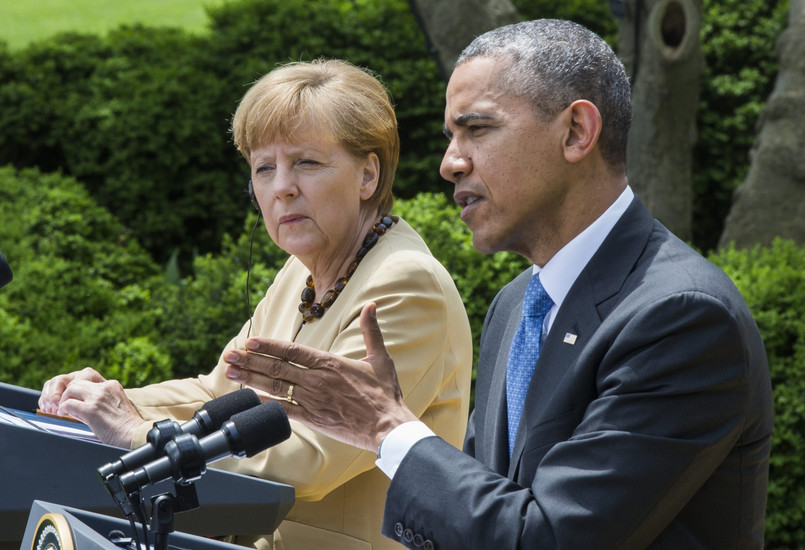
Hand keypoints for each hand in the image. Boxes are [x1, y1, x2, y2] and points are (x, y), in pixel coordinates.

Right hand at [39, 366, 105, 413]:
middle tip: (54, 409)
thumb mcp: (101, 405)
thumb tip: (76, 407)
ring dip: (48, 398)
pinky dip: (44, 399)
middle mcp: (78, 375)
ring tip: (49, 411)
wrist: (108, 407)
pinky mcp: (61, 386)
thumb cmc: (106, 407)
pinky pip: (48, 388)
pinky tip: (46, 410)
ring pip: (52, 383)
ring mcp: (69, 379)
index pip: (73, 382)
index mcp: (90, 376)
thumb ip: (91, 403)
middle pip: (59, 380)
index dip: (66, 396)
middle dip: (54, 396)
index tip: (64, 408)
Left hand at [40, 367, 147, 447]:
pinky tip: (64, 415)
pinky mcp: (91, 410)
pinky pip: (68, 404)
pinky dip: (63, 410)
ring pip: (70, 389)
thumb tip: (86, 404)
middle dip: (68, 392)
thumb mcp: (117, 404)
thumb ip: (105, 400)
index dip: (78, 390)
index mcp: (112, 385)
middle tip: (64, 404)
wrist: (135, 434)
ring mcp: (98, 398)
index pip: (88, 379)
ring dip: (63, 399)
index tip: (74, 398)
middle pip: (77, 382)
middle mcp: (105, 388)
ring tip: (62, 409)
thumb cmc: (127, 425)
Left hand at [224, 302, 417, 451]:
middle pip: (277, 367)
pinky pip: (283, 410)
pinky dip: (265, 404)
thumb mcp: (380, 358)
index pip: (292, 350)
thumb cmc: (385, 393)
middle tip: (229, 355)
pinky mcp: (312, 418)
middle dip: (250, 360)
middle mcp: (317, 380)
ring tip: (231, 373)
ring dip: (251, 378)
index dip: (269, 345)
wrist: (387, 426)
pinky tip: (250, 398)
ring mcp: (312, 400)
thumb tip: (372, 305)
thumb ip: (371, 330)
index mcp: (330, 363)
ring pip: (275, 387)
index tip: (250, 341)